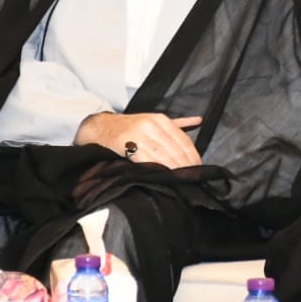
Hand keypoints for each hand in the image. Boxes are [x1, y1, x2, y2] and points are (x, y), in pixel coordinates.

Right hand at [75, 112, 203, 169]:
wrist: (101, 127)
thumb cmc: (131, 127)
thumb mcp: (154, 121)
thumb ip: (177, 124)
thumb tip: (199, 120)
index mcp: (161, 119)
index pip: (184, 140)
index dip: (193, 157)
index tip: (199, 170)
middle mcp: (152, 125)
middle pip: (175, 149)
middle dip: (186, 166)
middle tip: (193, 180)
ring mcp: (139, 134)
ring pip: (163, 155)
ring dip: (174, 170)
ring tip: (182, 181)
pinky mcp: (127, 144)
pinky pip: (147, 160)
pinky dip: (157, 169)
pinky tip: (163, 177)